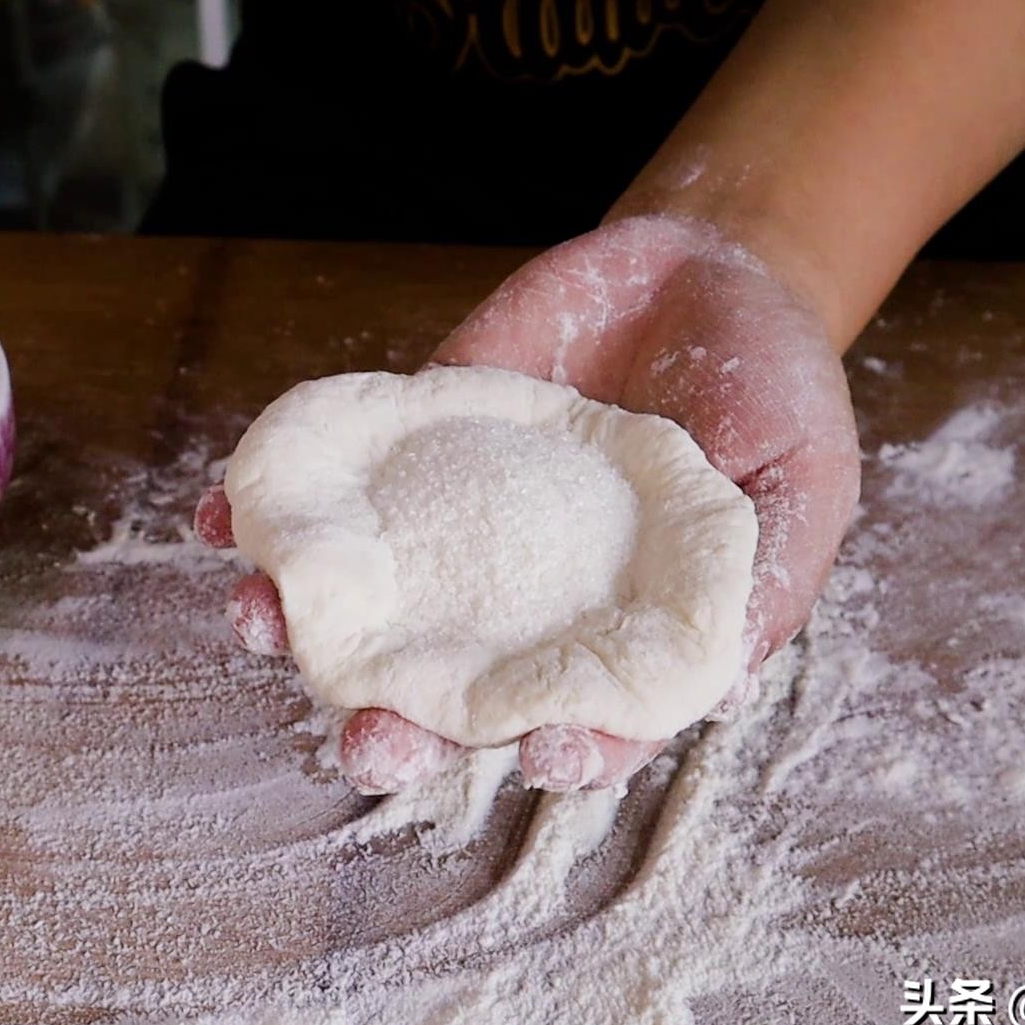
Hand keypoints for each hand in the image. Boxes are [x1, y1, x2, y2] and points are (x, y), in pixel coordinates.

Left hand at [198, 215, 858, 794]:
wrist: (708, 265)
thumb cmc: (774, 389)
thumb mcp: (800, 481)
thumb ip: (764, 578)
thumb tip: (716, 684)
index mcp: (618, 634)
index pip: (583, 719)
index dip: (561, 750)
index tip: (536, 758)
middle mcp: (524, 602)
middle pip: (448, 693)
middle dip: (397, 729)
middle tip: (363, 746)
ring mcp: (458, 530)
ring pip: (367, 604)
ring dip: (300, 626)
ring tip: (256, 619)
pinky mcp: (414, 450)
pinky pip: (336, 490)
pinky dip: (270, 508)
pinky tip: (224, 515)